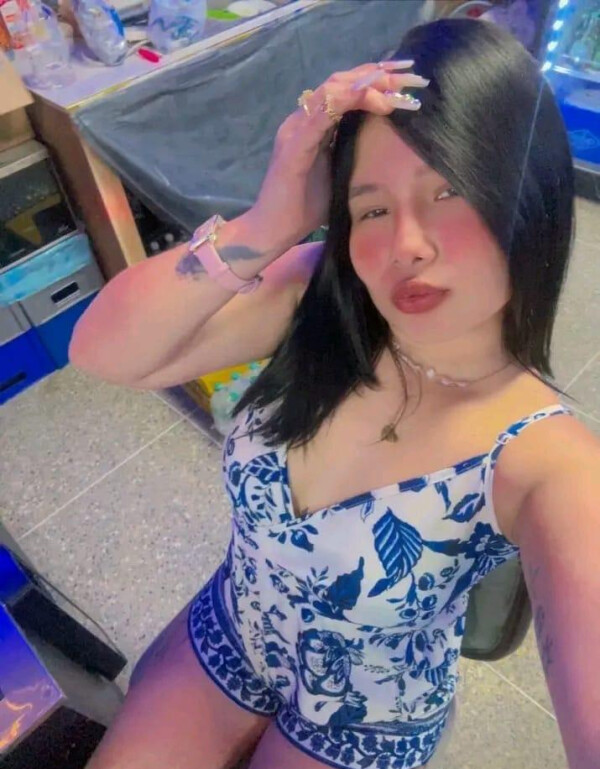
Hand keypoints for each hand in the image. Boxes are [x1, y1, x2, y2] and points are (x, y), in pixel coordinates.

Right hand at [250, 61, 429, 248]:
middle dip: (376, 75)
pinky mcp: (293, 146)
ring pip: (331, 90)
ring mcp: (295, 130)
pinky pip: (320, 115)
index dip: (374, 78)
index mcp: (313, 125)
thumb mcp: (341, 174)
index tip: (405, 79)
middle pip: (340, 82)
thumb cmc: (306, 208)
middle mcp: (302, 120)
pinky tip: (371, 98)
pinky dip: (347, 101)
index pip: (344, 89)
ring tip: (394, 88)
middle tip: (408, 77)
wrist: (274, 230)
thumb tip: (390, 147)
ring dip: (365, 85)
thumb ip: (356, 154)